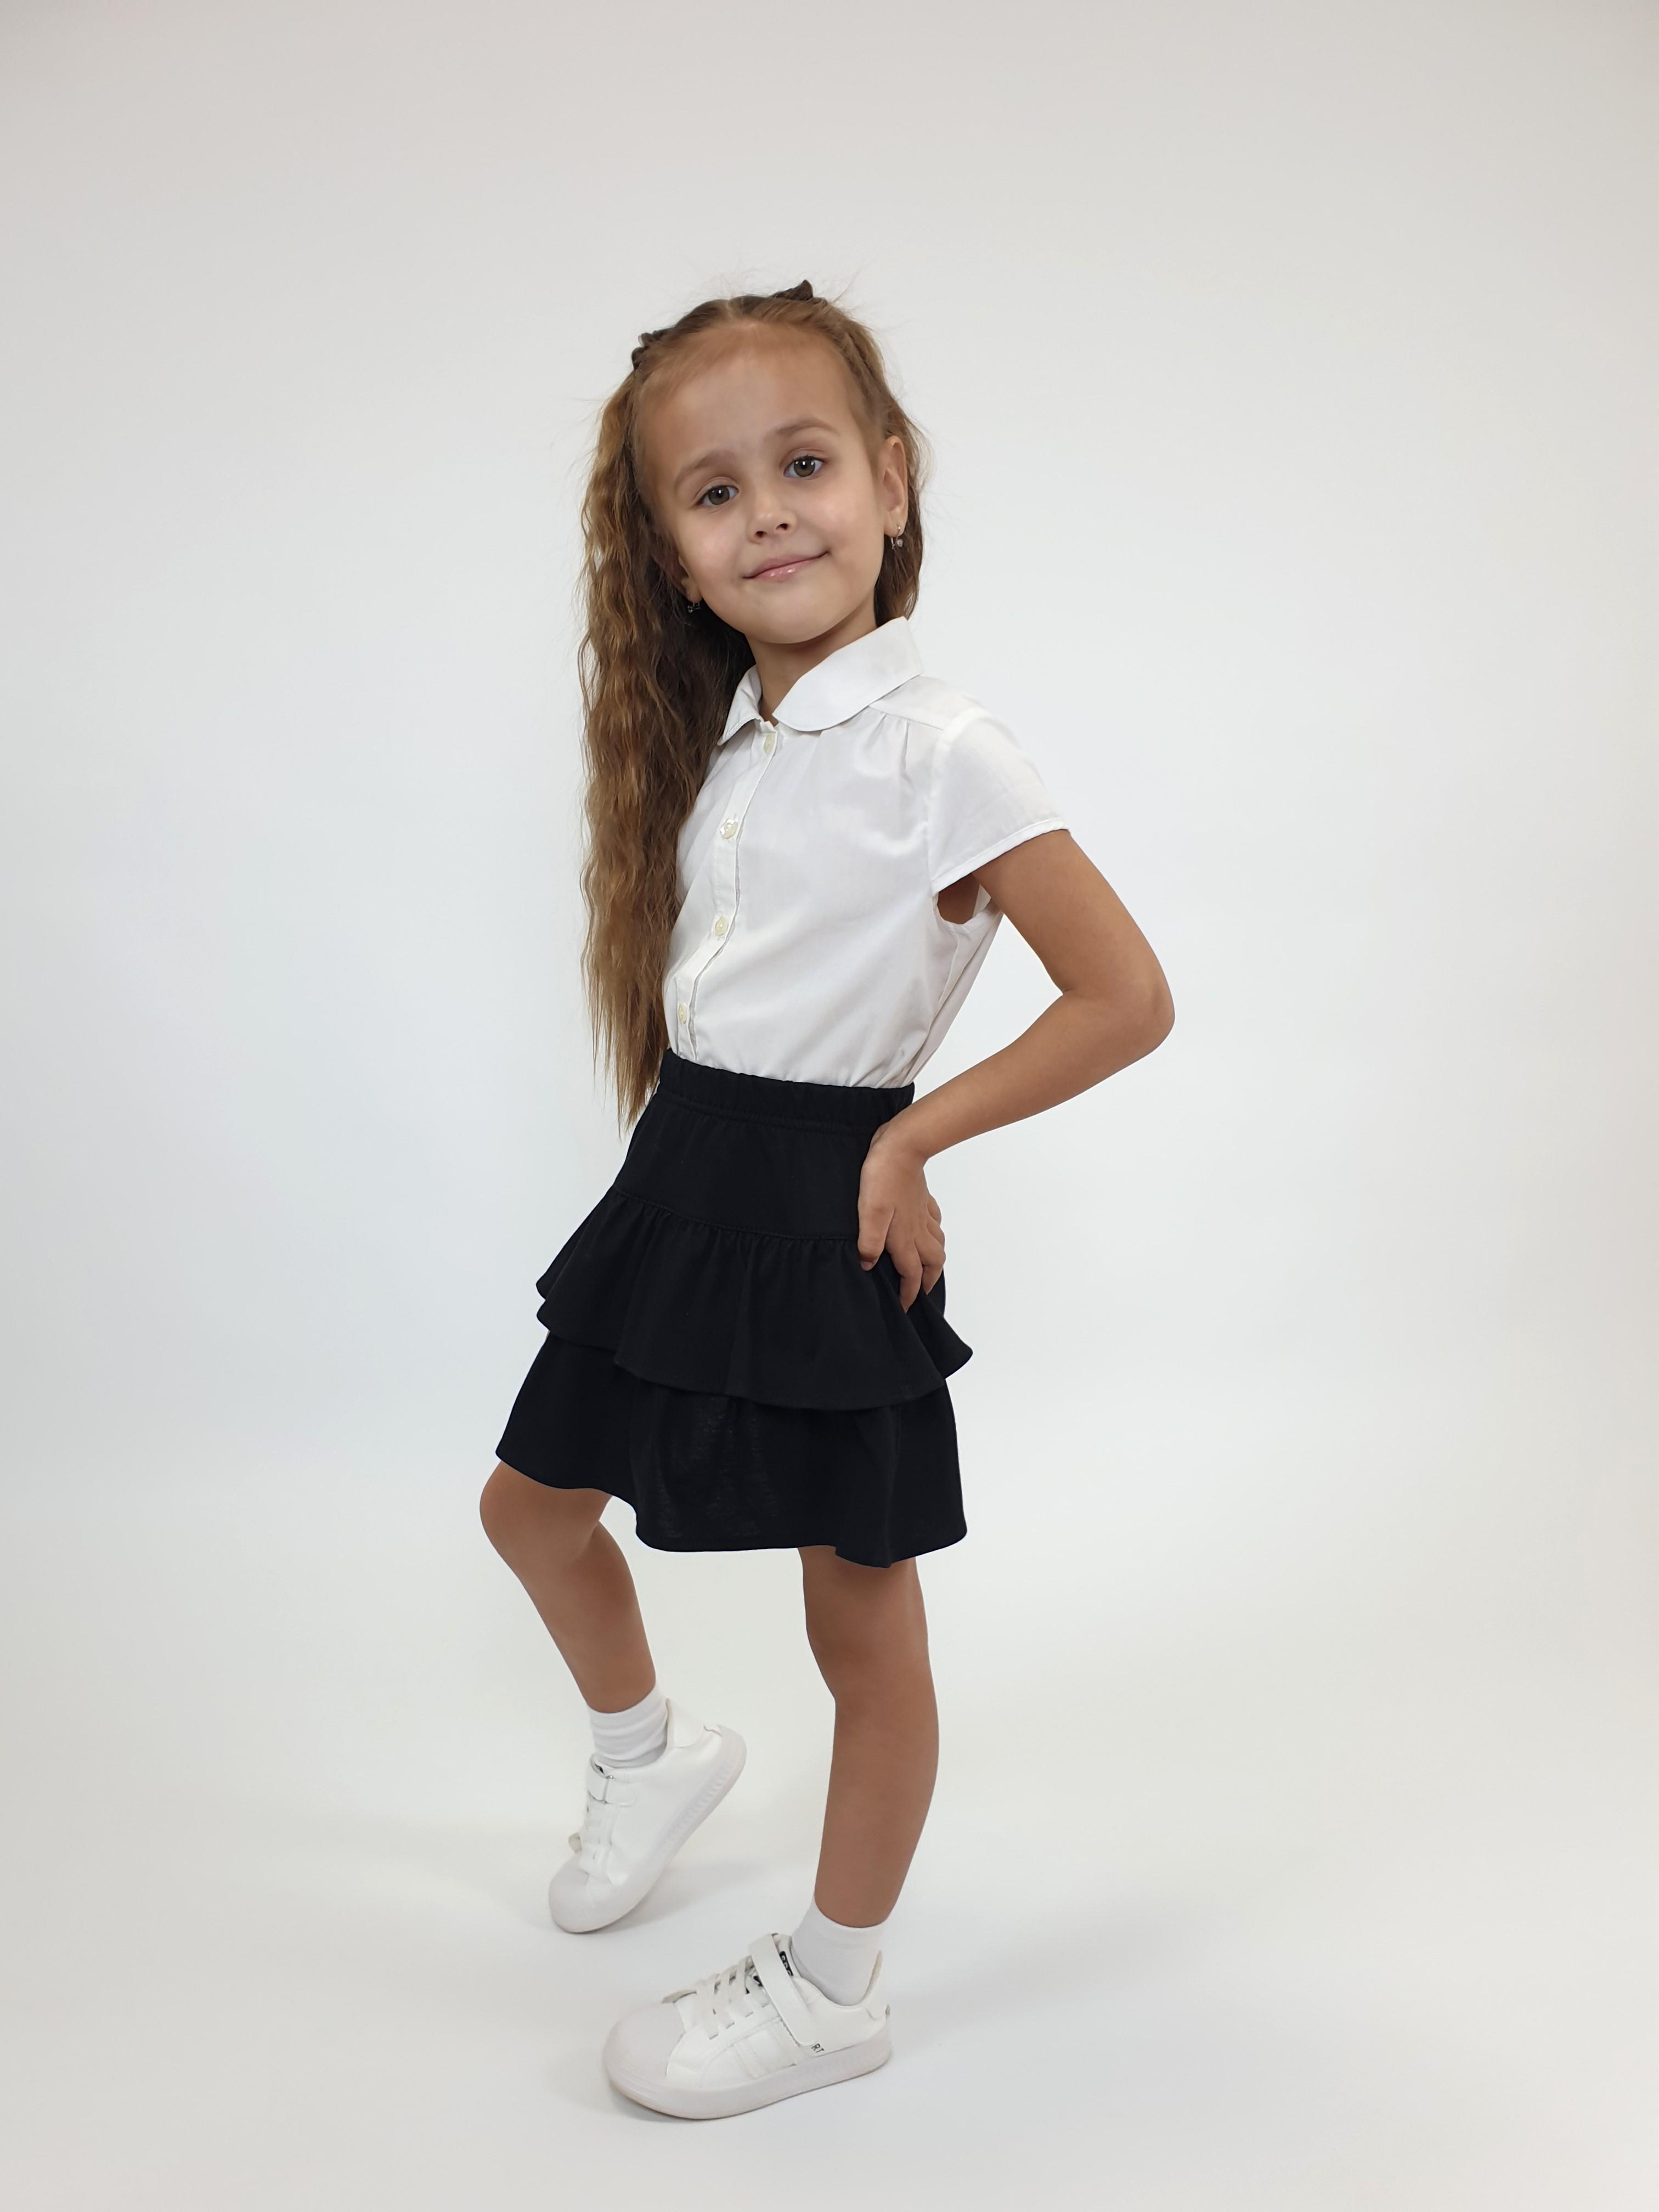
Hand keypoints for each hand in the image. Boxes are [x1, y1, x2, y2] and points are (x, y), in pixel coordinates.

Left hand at [856, 1122, 944, 1311]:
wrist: (903, 1146)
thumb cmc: (883, 1178)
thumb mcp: (868, 1212)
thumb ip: (869, 1242)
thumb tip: (867, 1265)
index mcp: (903, 1237)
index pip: (910, 1275)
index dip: (908, 1295)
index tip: (903, 1308)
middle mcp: (917, 1229)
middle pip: (932, 1264)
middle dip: (926, 1282)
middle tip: (917, 1292)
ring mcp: (923, 1213)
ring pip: (937, 1244)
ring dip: (933, 1260)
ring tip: (924, 1267)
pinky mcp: (923, 1199)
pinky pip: (935, 1222)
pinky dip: (934, 1233)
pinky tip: (927, 1230)